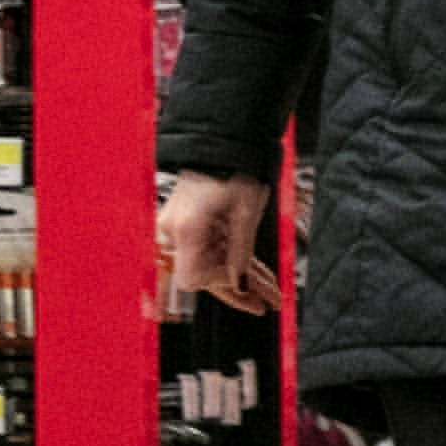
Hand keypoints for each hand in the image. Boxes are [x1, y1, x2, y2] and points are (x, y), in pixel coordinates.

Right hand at [155, 171, 275, 315]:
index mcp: (186, 231)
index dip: (222, 287)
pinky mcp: (187, 226)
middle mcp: (175, 233)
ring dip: (241, 277)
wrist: (221, 144)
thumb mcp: (246, 215)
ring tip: (270, 290)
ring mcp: (179, 229)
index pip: (193, 280)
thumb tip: (241, 286)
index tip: (247, 290)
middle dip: (240, 290)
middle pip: (205, 275)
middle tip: (268, 301)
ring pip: (211, 265)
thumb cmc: (234, 172)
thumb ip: (241, 254)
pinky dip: (232, 261)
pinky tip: (256, 274)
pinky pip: (210, 251)